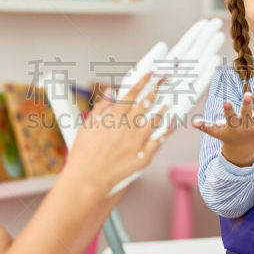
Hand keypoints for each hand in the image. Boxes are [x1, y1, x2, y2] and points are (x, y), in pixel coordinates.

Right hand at [62, 72, 174, 198]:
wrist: (88, 178)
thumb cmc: (84, 153)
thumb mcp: (87, 125)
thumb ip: (101, 108)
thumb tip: (110, 94)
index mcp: (114, 117)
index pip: (132, 94)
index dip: (142, 82)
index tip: (150, 75)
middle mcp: (128, 126)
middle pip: (146, 104)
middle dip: (155, 91)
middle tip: (162, 84)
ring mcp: (137, 141)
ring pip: (155, 120)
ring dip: (163, 110)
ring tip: (168, 103)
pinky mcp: (143, 156)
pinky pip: (159, 141)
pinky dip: (166, 132)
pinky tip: (170, 126)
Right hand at [192, 92, 253, 165]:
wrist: (242, 148)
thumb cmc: (227, 135)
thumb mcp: (216, 133)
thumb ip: (206, 127)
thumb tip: (193, 123)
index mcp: (234, 126)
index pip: (230, 117)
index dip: (228, 110)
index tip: (225, 101)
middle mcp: (246, 125)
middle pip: (247, 114)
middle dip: (247, 105)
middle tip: (248, 94)